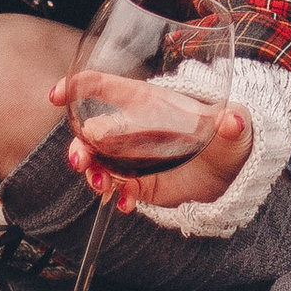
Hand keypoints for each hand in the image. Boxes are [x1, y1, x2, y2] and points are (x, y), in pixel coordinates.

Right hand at [51, 71, 253, 210]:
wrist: (232, 167)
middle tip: (81, 160)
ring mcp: (133, 157)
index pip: (103, 87)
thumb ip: (232, 123)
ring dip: (94, 173)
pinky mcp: (141, 182)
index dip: (76, 87)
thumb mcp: (232, 125)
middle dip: (79, 146)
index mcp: (146, 101)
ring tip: (104, 185)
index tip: (57, 96)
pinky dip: (119, 196)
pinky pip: (121, 189)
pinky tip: (126, 203)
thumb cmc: (227, 132)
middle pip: (91, 131)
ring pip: (99, 163)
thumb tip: (233, 120)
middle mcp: (132, 128)